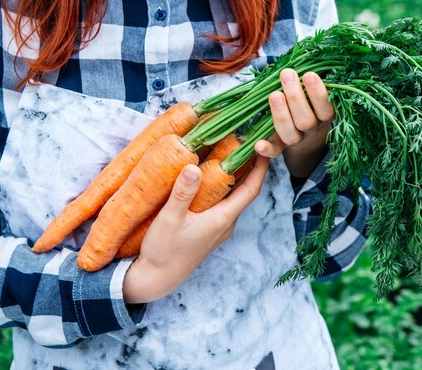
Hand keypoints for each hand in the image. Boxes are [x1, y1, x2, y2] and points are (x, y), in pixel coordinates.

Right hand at [123, 157, 268, 303]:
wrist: (156, 278)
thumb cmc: (164, 250)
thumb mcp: (170, 218)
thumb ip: (183, 192)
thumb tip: (194, 167)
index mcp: (223, 219)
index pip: (251, 189)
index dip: (261, 167)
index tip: (265, 147)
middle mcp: (226, 223)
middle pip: (245, 191)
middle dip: (249, 167)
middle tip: (246, 142)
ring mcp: (218, 228)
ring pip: (233, 198)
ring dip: (235, 177)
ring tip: (230, 153)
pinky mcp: (209, 231)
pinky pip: (222, 204)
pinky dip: (222, 187)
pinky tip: (210, 177)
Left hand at [255, 68, 334, 177]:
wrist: (308, 137)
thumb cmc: (310, 104)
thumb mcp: (315, 93)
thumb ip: (310, 80)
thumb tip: (301, 56)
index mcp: (324, 116)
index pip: (325, 109)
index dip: (318, 94)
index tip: (309, 74)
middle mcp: (312, 130)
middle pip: (306, 120)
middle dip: (296, 97)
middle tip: (287, 74)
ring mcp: (296, 140)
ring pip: (291, 134)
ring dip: (281, 114)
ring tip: (274, 94)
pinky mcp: (281, 148)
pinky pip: (275, 152)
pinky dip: (267, 150)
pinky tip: (259, 144)